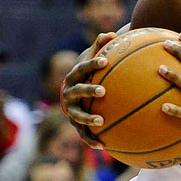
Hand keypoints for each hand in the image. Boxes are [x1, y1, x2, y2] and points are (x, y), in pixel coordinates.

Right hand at [60, 33, 117, 149]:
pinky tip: (103, 146)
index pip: (82, 68)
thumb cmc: (89, 72)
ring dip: (88, 118)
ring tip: (102, 120)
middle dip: (88, 90)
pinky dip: (91, 140)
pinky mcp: (76, 124)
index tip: (105, 61)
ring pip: (77, 115)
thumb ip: (101, 46)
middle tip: (103, 91)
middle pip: (77, 91)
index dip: (92, 64)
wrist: (74, 90)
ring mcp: (71, 110)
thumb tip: (111, 34)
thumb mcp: (93, 58)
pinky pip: (83, 134)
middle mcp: (69, 93)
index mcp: (73, 76)